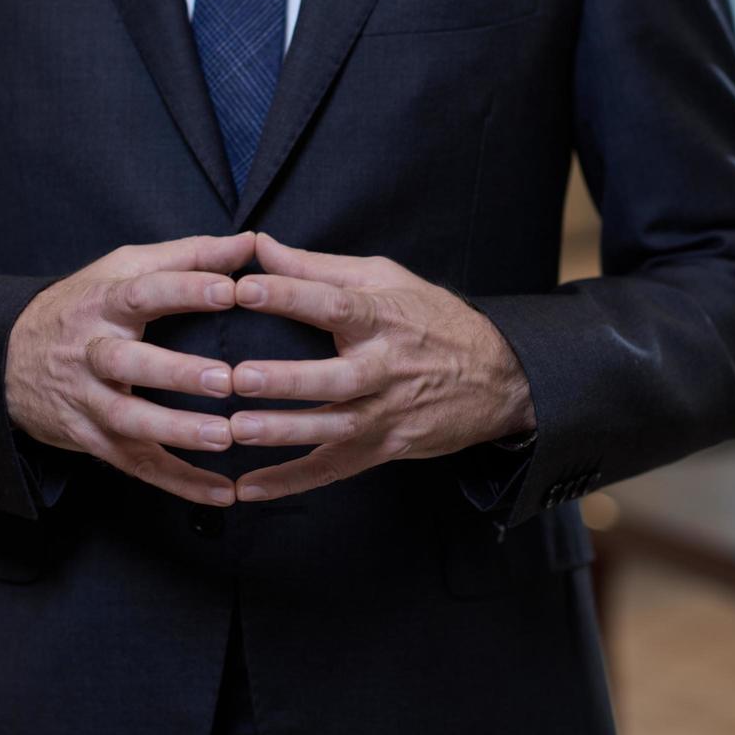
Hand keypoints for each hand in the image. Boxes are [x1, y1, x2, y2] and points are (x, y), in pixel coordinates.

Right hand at [5, 233, 256, 505]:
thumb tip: (251, 242)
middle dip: (175, 373)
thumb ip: (190, 256)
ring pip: (127, 421)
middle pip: (127, 363)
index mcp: (103, 303)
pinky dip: (180, 482)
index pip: (143, 292)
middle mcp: (91, 352)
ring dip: (176, 433)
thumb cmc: (86, 306)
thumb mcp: (124, 269)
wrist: (5, 361)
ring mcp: (88, 401)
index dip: (186, 290)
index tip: (231, 290)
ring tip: (224, 437)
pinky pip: (137, 466)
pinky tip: (223, 493)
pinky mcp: (93, 441)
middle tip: (224, 379)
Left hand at [227, 234, 534, 501]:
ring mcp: (386, 413)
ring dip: (284, 432)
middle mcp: (385, 368)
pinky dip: (291, 481)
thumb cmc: (433, 320)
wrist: (498, 378)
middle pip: (335, 378)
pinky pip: (333, 468)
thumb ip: (317, 267)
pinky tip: (249, 488)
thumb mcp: (385, 279)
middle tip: (239, 376)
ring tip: (235, 430)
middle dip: (287, 380)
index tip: (245, 288)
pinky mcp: (384, 448)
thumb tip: (261, 246)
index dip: (291, 296)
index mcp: (383, 318)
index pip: (335, 305)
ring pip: (333, 427)